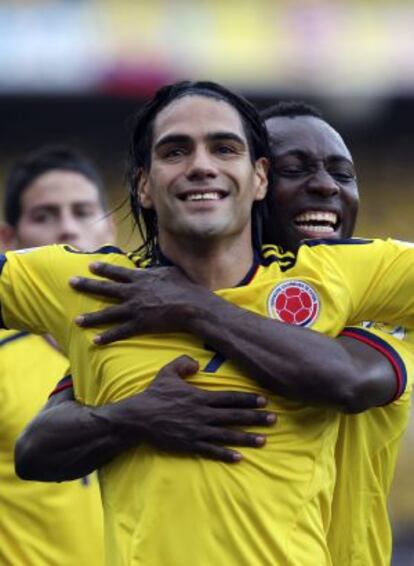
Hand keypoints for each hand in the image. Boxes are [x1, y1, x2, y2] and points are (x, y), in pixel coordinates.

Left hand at [70, 262, 209, 343]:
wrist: (192, 306)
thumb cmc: (186, 288)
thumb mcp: (171, 272)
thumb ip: (157, 270)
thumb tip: (152, 266)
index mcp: (141, 278)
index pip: (117, 272)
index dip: (103, 269)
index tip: (90, 266)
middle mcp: (133, 292)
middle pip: (105, 288)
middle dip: (86, 285)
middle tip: (71, 282)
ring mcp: (135, 309)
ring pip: (107, 313)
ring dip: (90, 317)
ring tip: (76, 320)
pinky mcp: (139, 325)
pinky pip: (119, 332)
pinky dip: (107, 337)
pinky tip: (94, 341)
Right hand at [111, 356, 275, 462]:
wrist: (138, 418)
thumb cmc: (154, 394)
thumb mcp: (167, 372)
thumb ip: (183, 363)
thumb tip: (196, 363)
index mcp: (200, 397)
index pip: (229, 398)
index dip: (247, 399)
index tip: (264, 401)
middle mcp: (203, 415)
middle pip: (234, 417)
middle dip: (255, 418)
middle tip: (274, 420)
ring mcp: (198, 431)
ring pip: (227, 435)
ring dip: (246, 437)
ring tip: (263, 440)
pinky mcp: (190, 445)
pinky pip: (211, 451)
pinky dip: (226, 454)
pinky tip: (239, 458)